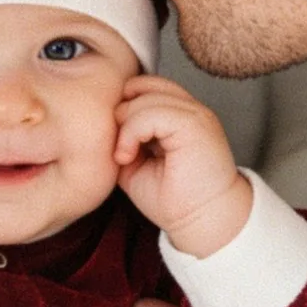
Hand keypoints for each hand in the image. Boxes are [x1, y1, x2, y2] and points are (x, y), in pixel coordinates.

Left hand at [114, 75, 251, 256]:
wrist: (202, 222)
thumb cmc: (173, 200)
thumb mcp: (136, 163)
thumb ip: (124, 137)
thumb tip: (105, 121)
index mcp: (180, 114)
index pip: (144, 85)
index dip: (124, 106)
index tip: (118, 142)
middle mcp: (190, 108)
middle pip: (142, 84)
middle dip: (121, 112)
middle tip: (120, 147)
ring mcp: (194, 113)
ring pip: (143, 96)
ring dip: (124, 126)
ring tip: (125, 156)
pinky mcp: (193, 124)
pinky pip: (150, 112)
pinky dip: (130, 133)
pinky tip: (128, 156)